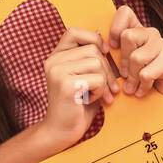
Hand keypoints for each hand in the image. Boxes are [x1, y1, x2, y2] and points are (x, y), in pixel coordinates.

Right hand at [39, 27, 119, 148]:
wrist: (61, 132)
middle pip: (93, 49)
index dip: (93, 38)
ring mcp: (58, 72)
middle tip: (109, 88)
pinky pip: (97, 79)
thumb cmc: (77, 104)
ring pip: (97, 62)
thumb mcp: (84, 76)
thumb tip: (105, 42)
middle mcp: (53, 61)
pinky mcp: (66, 85)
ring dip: (104, 81)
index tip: (103, 54)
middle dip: (107, 69)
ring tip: (96, 94)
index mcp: (56, 56)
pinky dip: (100, 91)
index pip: (74, 31)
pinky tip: (89, 100)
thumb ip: (91, 59)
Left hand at [108, 5, 162, 97]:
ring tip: (131, 87)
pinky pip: (146, 73)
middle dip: (123, 60)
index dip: (114, 28)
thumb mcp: (122, 62)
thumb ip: (113, 52)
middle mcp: (151, 33)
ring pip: (137, 57)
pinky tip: (141, 90)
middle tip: (124, 75)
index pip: (125, 12)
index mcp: (138, 29)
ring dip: (132, 77)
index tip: (112, 47)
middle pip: (128, 36)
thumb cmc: (138, 77)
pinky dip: (141, 86)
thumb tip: (98, 49)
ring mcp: (162, 45)